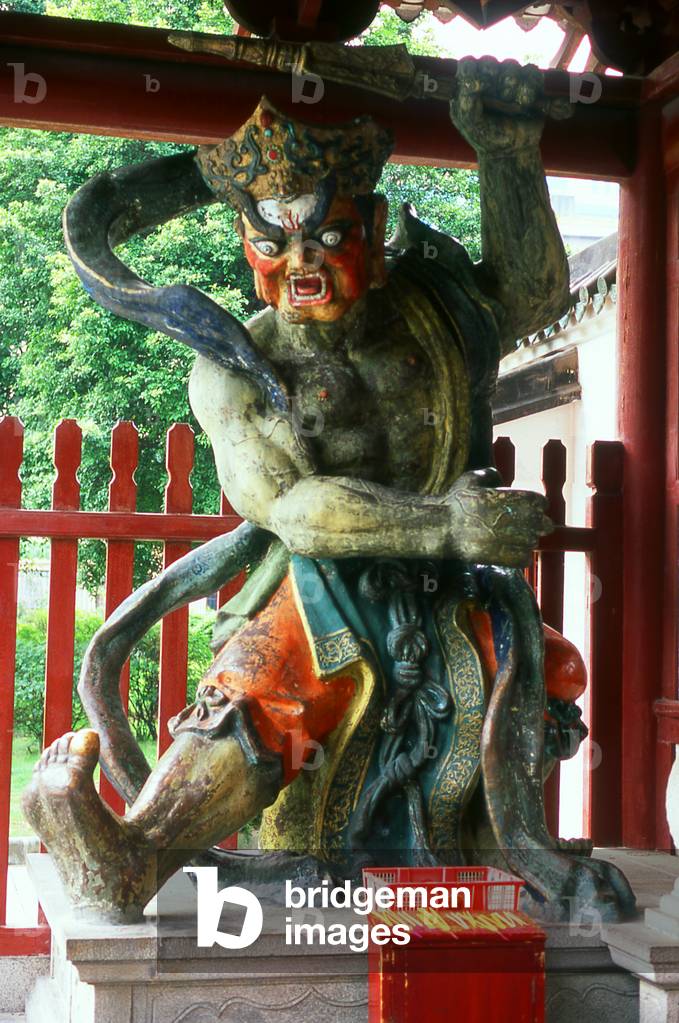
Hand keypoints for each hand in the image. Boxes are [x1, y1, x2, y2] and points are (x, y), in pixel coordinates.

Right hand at [446, 468, 552, 566]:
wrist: (439, 528)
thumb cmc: (453, 503)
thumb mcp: (469, 480)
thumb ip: (489, 475)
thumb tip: (500, 478)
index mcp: (502, 499)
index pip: (537, 501)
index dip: (539, 503)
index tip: (537, 506)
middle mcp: (505, 518)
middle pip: (540, 523)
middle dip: (541, 523)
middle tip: (540, 525)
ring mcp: (501, 538)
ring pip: (532, 541)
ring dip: (530, 539)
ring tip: (524, 537)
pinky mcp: (497, 556)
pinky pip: (523, 558)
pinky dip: (523, 555)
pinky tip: (517, 550)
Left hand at [450, 57, 569, 156]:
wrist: (512, 151)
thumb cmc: (487, 137)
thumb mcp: (469, 122)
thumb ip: (465, 100)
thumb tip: (476, 79)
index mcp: (469, 86)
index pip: (468, 63)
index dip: (474, 73)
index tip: (479, 90)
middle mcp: (488, 79)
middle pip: (490, 61)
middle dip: (493, 83)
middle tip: (497, 102)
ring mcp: (509, 80)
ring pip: (511, 65)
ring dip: (512, 89)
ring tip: (512, 108)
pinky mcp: (529, 83)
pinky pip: (531, 72)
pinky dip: (530, 89)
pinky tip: (526, 104)